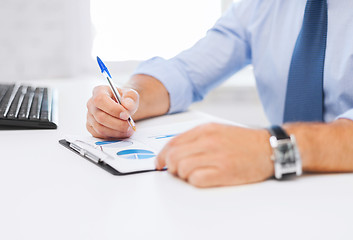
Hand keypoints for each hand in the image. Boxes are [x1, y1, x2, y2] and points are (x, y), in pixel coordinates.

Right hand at [86, 85, 138, 138]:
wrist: (123, 107)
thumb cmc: (124, 99)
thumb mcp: (131, 95)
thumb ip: (131, 98)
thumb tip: (127, 105)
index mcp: (99, 91)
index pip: (101, 100)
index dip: (113, 109)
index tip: (126, 115)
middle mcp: (91, 104)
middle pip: (100, 117)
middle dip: (118, 123)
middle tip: (130, 125)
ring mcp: (90, 116)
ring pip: (100, 128)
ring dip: (116, 131)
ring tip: (129, 130)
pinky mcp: (91, 127)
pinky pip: (100, 134)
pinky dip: (113, 135)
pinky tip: (122, 132)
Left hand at [156, 123, 273, 187]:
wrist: (268, 148)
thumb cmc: (243, 141)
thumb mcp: (217, 130)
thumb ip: (195, 138)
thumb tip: (174, 151)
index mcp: (205, 130)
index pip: (172, 143)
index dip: (162, 156)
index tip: (159, 163)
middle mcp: (208, 141)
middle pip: (173, 157)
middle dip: (171, 167)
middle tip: (177, 171)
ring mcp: (216, 156)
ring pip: (182, 168)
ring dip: (183, 175)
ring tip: (194, 174)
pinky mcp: (223, 172)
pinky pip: (196, 179)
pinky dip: (194, 181)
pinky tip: (203, 178)